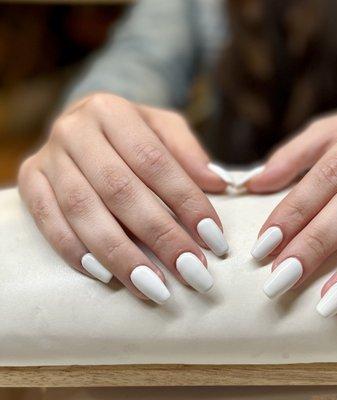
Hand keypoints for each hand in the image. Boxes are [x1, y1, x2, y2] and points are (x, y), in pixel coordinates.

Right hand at [18, 93, 229, 303]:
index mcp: (111, 111)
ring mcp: (48, 157)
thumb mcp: (164, 127)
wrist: (84, 123)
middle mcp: (75, 130)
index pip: (154, 162)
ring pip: (83, 211)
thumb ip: (190, 152)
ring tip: (156, 288)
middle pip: (120, 190)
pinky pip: (47, 221)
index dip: (186, 202)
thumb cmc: (132, 131)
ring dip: (121, 255)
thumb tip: (219, 183)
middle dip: (160, 236)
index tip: (214, 240)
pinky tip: (107, 276)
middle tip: (192, 271)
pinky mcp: (30, 180)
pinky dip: (75, 251)